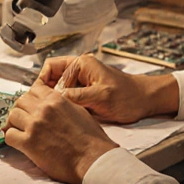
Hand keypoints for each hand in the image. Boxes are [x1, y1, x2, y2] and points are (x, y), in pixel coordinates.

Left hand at [2, 82, 117, 183]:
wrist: (92, 159)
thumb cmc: (91, 139)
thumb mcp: (79, 111)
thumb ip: (62, 104)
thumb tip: (52, 104)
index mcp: (56, 99)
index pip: (34, 89)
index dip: (31, 97)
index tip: (30, 105)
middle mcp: (43, 109)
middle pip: (20, 101)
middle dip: (21, 109)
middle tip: (24, 119)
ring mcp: (34, 125)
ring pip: (12, 116)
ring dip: (15, 123)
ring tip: (21, 131)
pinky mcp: (28, 143)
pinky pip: (9, 136)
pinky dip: (12, 138)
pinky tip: (19, 142)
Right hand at [39, 54, 179, 124]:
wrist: (145, 102)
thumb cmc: (128, 96)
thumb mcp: (101, 96)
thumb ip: (77, 96)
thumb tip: (55, 100)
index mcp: (81, 64)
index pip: (51, 66)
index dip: (41, 80)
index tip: (39, 96)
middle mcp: (78, 72)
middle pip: (51, 80)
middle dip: (45, 94)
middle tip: (42, 109)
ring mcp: (81, 85)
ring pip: (57, 92)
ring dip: (54, 103)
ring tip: (50, 115)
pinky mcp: (84, 96)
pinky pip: (67, 101)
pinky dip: (63, 109)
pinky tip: (62, 119)